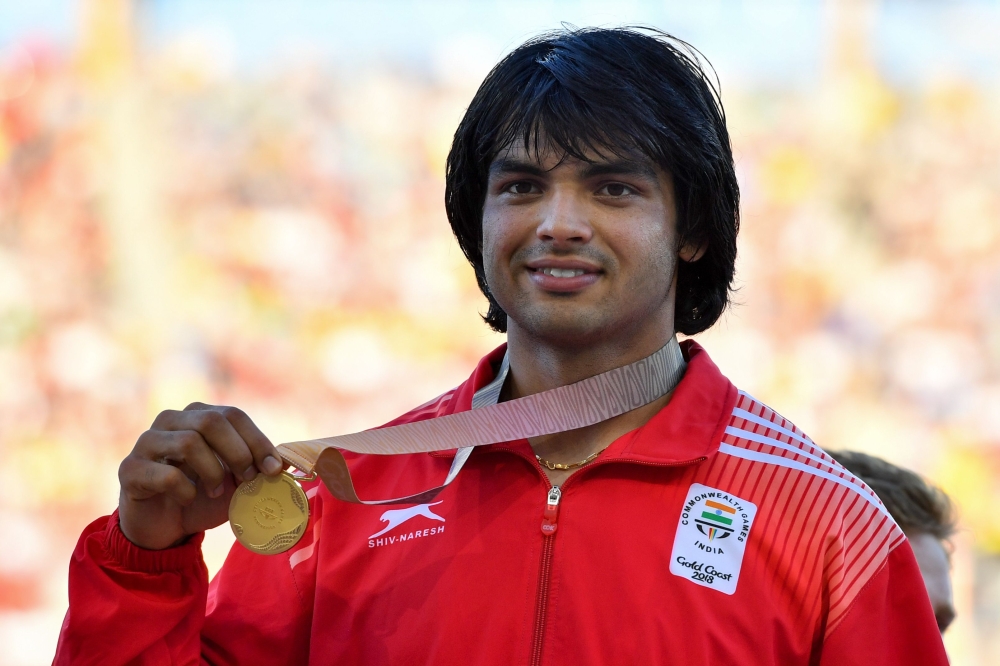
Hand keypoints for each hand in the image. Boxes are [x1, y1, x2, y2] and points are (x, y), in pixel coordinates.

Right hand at [117, 403, 283, 549]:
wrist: (164, 527)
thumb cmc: (203, 497)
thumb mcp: (237, 482)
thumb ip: (259, 468)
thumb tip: (290, 461)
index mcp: (198, 415)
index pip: (233, 415)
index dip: (258, 440)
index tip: (275, 469)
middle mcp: (171, 420)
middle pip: (210, 421)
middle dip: (238, 453)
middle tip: (248, 480)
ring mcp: (146, 442)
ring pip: (188, 442)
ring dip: (212, 472)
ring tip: (217, 492)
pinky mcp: (130, 469)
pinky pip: (166, 473)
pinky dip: (186, 490)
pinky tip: (189, 499)